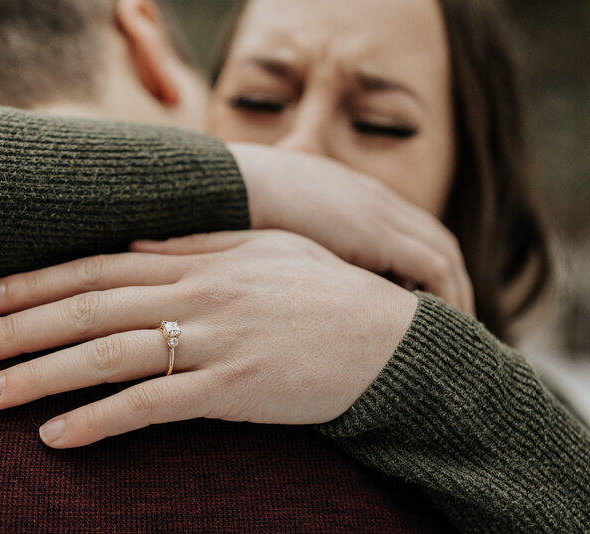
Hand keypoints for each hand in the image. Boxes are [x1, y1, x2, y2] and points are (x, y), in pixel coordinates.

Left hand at [0, 230, 417, 448]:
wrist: (388, 338)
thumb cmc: (324, 291)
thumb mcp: (263, 250)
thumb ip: (198, 244)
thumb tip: (138, 244)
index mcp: (198, 261)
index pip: (98, 268)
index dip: (36, 282)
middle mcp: (196, 294)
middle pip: (87, 311)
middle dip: (16, 331)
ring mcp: (213, 340)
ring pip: (108, 357)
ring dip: (41, 377)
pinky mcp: (234, 388)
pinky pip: (153, 405)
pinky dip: (100, 421)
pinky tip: (57, 439)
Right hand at [230, 143, 473, 314]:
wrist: (235, 187)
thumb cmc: (243, 207)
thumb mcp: (280, 222)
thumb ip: (299, 239)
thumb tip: (286, 274)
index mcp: (358, 195)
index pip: (411, 230)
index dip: (424, 265)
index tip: (424, 299)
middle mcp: (380, 200)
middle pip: (438, 241)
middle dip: (453, 280)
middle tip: (455, 319)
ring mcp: (384, 213)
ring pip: (446, 256)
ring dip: (456, 293)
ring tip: (456, 332)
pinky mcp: (381, 234)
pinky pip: (435, 268)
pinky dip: (446, 294)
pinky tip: (439, 324)